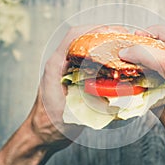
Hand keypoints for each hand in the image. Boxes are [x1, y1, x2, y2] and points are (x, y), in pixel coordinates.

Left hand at [0, 25, 128, 164]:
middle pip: (81, 38)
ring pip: (85, 48)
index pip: (73, 36)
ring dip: (102, 44)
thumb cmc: (50, 124)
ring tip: (120, 46)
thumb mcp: (70, 112)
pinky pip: (87, 61)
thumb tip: (115, 94)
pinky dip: (101, 58)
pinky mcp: (71, 78)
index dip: (94, 30)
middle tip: (122, 37)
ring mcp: (65, 70)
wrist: (42, 134)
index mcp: (56, 65)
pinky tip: (113, 63)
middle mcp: (60, 64)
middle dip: (102, 34)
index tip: (112, 33)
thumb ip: (90, 103)